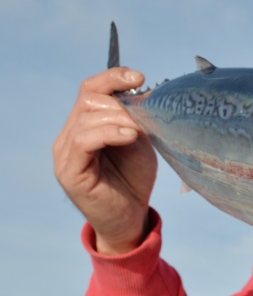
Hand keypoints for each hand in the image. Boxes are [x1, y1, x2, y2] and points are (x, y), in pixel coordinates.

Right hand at [53, 68, 156, 253]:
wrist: (131, 218)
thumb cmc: (134, 180)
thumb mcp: (139, 142)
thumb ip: (134, 119)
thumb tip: (140, 94)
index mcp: (85, 124)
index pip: (91, 89)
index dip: (113, 78)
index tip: (139, 78)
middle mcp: (70, 135)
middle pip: (89, 99)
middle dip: (120, 104)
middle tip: (143, 120)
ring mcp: (66, 153)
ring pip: (86, 117)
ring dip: (118, 119)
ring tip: (138, 133)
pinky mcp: (69, 171)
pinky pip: (83, 140)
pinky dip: (108, 133)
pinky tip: (129, 137)